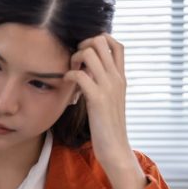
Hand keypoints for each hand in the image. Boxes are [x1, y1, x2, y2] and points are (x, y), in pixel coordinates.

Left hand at [64, 34, 146, 188]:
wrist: (115, 148)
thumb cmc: (108, 125)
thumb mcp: (109, 99)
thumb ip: (103, 83)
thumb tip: (88, 70)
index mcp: (121, 77)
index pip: (116, 44)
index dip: (99, 40)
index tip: (86, 53)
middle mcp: (117, 78)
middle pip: (101, 40)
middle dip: (83, 44)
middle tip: (76, 61)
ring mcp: (108, 87)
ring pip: (90, 52)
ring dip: (75, 58)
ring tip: (71, 72)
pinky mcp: (97, 99)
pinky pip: (80, 75)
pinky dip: (69, 75)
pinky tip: (66, 84)